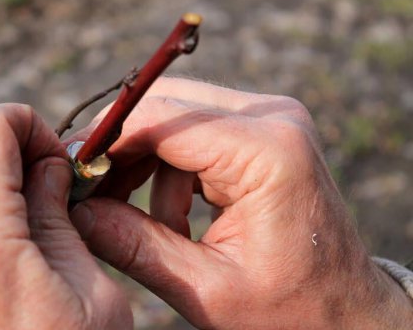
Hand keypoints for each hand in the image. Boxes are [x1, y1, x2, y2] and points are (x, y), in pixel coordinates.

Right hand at [69, 78, 412, 328]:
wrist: (344, 308)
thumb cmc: (289, 307)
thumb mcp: (204, 288)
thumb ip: (134, 245)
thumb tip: (76, 210)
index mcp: (269, 153)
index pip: (164, 120)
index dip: (108, 141)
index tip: (71, 169)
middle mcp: (273, 118)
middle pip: (167, 107)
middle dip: (123, 151)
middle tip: (93, 194)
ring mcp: (270, 118)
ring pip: (175, 118)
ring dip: (147, 167)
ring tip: (147, 225)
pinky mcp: (262, 129)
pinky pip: (194, 131)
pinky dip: (170, 169)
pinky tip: (173, 216)